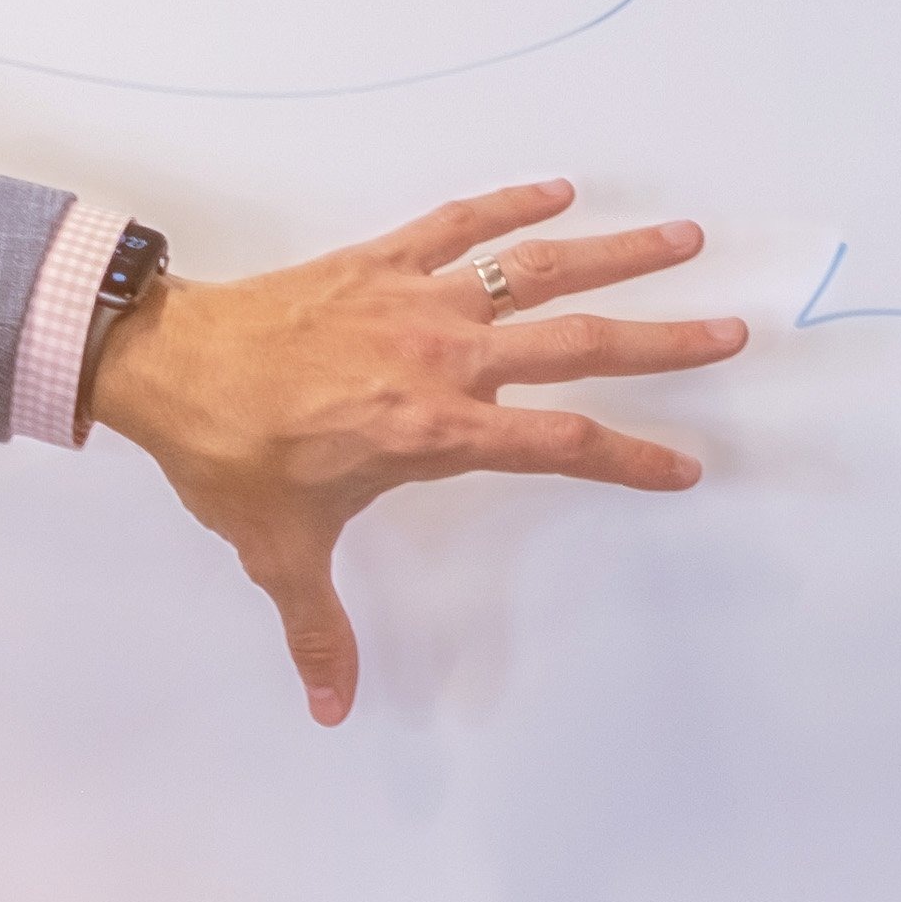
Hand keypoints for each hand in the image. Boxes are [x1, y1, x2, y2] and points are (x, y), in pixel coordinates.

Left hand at [86, 180, 746, 725]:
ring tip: (682, 238)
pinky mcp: (381, 260)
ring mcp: (416, 300)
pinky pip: (459, 223)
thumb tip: (331, 709)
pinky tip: (560, 192)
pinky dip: (510, 204)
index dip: (630, 458)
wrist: (169, 364)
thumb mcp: (279, 549)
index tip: (686, 467)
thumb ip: (317, 628)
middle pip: (577, 344)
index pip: (560, 444)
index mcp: (435, 430)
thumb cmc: (230, 454)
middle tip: (731, 331)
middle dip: (661, 342)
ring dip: (614, 253)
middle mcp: (444, 358)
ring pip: (535, 268)